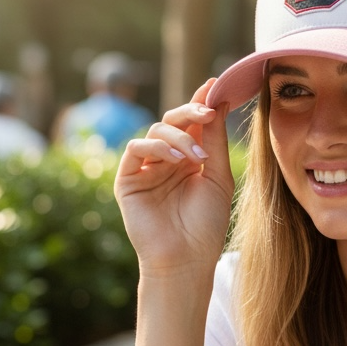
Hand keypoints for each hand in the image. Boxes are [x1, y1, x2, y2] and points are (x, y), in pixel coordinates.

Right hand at [113, 80, 232, 276]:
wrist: (187, 260)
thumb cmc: (205, 225)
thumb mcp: (217, 177)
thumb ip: (215, 140)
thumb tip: (220, 101)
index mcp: (189, 159)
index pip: (192, 123)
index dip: (201, 103)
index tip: (216, 85)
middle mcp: (166, 161)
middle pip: (172, 121)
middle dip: (190, 112)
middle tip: (208, 112)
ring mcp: (145, 170)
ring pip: (155, 132)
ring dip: (178, 137)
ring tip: (196, 156)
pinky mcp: (127, 180)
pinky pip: (134, 150)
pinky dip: (154, 148)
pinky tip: (174, 160)